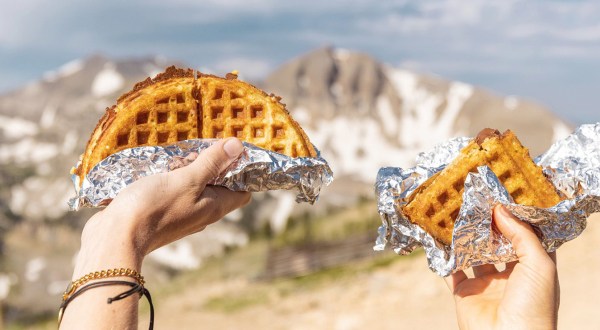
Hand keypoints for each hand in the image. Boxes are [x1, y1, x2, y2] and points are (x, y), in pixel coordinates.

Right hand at [62, 138, 250, 328]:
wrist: (115, 237)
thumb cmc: (154, 207)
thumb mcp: (187, 180)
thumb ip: (211, 163)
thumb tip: (237, 146)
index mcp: (214, 207)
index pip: (242, 190)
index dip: (244, 170)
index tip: (235, 149)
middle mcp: (201, 213)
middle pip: (218, 186)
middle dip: (215, 164)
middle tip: (206, 143)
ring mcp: (180, 215)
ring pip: (194, 188)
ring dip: (191, 168)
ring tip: (183, 148)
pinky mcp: (160, 213)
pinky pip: (173, 192)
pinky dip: (172, 177)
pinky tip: (162, 163)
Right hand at [445, 205, 558, 329]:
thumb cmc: (533, 307)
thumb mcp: (540, 264)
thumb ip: (522, 234)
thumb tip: (500, 210)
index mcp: (534, 269)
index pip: (527, 237)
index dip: (517, 218)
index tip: (504, 197)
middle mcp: (510, 276)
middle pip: (497, 243)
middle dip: (488, 224)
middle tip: (477, 200)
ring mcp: (486, 285)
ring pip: (472, 253)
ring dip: (465, 236)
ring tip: (457, 213)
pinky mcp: (464, 293)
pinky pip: (450, 270)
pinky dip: (443, 255)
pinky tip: (437, 237)